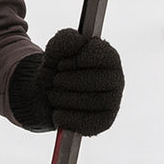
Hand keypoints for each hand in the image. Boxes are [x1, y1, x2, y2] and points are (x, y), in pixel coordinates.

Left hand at [8, 28, 123, 135]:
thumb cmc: (57, 69)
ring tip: (53, 95)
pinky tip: (58, 113)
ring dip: (60, 98)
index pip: (96, 55)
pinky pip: (87, 123)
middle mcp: (117, 78)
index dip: (73, 61)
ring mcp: (113, 101)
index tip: (62, 64)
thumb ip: (65, 40)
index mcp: (109, 55)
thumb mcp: (56, 50)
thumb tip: (79, 42)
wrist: (47, 95)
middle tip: (55, 81)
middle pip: (89, 80)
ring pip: (86, 101)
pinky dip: (65, 118)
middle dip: (62, 81)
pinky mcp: (105, 121)